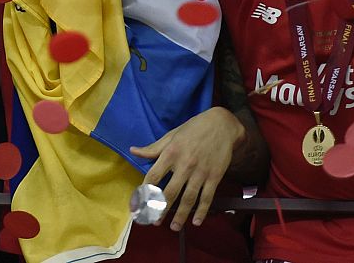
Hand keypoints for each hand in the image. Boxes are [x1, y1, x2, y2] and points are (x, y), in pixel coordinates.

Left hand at [129, 106, 242, 230]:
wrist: (221, 125)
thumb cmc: (193, 129)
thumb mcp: (170, 136)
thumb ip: (153, 148)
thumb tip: (133, 151)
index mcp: (170, 154)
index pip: (153, 176)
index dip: (144, 192)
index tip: (139, 204)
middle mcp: (184, 165)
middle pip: (170, 192)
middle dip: (160, 209)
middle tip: (154, 221)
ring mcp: (200, 172)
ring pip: (189, 198)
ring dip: (180, 215)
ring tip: (174, 227)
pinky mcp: (214, 176)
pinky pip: (207, 197)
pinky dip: (202, 211)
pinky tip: (196, 221)